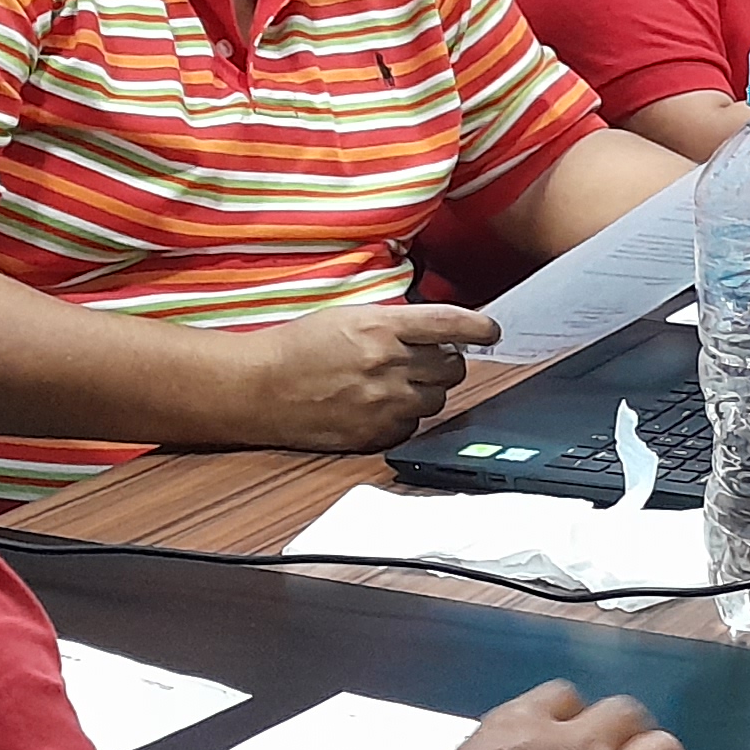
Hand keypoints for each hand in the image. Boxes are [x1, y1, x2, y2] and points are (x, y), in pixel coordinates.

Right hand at [235, 302, 500, 451]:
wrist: (258, 387)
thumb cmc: (297, 347)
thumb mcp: (347, 316)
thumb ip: (394, 322)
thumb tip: (436, 331)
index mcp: (381, 327)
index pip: (450, 324)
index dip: (479, 327)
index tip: (491, 330)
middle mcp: (387, 364)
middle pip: (453, 366)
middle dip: (449, 361)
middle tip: (432, 358)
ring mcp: (382, 403)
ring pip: (438, 399)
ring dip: (428, 390)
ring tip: (398, 382)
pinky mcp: (374, 433)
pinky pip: (413, 426)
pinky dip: (406, 417)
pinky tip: (382, 405)